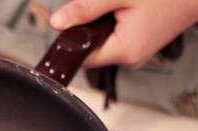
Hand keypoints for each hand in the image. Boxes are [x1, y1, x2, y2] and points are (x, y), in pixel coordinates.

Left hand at [49, 0, 197, 67]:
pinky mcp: (140, 45)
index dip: (71, 39)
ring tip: (117, 5)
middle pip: (91, 49)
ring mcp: (136, 54)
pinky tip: (124, 9)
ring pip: (103, 42)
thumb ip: (86, 9)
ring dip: (101, 24)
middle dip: (88, 27)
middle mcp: (130, 58)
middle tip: (101, 5)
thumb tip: (57, 23)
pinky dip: (113, 24)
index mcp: (124, 51)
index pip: (82, 56)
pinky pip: (116, 38)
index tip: (71, 20)